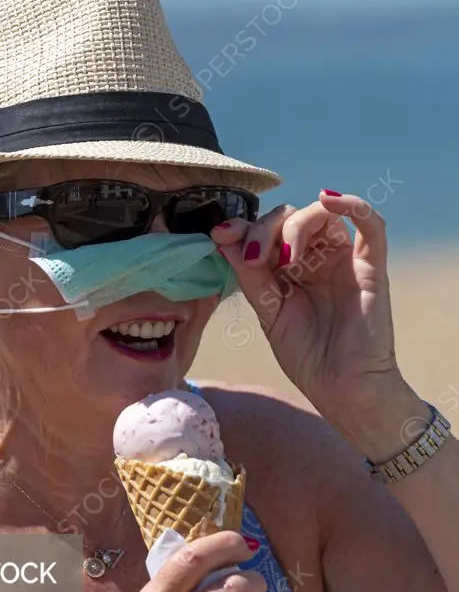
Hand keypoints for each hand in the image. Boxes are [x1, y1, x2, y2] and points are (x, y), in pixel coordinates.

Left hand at [212, 190, 409, 448]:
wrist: (343, 392)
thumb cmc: (309, 356)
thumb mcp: (268, 311)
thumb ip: (249, 274)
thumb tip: (222, 237)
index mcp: (292, 267)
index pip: (269, 230)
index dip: (245, 226)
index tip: (221, 235)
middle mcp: (318, 258)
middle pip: (292, 217)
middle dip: (265, 229)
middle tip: (253, 258)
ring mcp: (345, 260)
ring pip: (323, 215)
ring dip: (295, 225)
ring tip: (285, 258)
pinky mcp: (371, 267)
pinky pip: (371, 224)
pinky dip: (352, 204)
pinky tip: (329, 200)